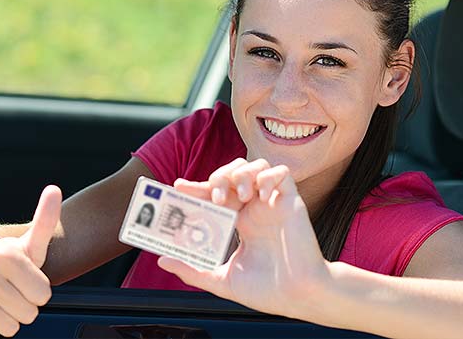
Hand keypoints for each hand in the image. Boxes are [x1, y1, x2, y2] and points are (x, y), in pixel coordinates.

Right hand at [0, 186, 61, 338]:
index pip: (43, 296)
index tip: (27, 280)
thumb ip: (46, 219)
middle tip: (13, 292)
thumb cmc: (10, 260)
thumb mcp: (31, 243)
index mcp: (6, 255)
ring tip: (0, 301)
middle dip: (25, 307)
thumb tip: (54, 189)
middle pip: (28, 314)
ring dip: (8, 319)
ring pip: (9, 328)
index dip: (39, 292)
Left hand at [158, 159, 331, 319]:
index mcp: (240, 222)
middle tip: (215, 198)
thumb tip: (163, 260)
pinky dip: (268, 175)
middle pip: (232, 173)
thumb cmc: (268, 291)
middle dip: (219, 177)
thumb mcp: (222, 280)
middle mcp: (255, 209)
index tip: (179, 188)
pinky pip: (282, 173)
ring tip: (240, 196)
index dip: (197, 186)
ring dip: (242, 174)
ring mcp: (273, 203)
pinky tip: (260, 192)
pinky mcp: (292, 202)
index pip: (215, 194)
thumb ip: (193, 271)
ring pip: (256, 166)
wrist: (299, 297)